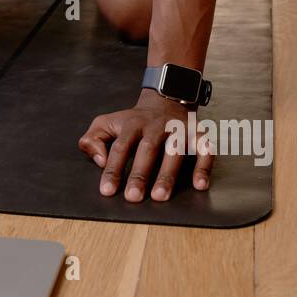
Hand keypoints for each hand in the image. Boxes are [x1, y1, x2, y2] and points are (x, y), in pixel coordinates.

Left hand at [77, 90, 213, 201]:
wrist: (164, 99)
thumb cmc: (132, 121)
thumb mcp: (105, 123)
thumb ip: (93, 140)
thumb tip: (100, 160)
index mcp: (132, 124)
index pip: (120, 147)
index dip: (113, 169)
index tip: (107, 190)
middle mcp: (156, 126)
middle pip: (147, 150)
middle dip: (140, 174)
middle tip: (133, 197)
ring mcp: (178, 129)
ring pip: (174, 151)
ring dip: (167, 174)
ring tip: (160, 196)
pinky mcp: (198, 134)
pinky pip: (204, 149)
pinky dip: (203, 166)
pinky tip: (199, 184)